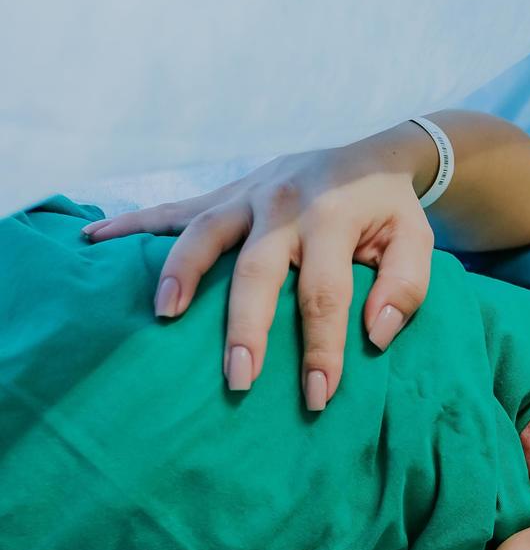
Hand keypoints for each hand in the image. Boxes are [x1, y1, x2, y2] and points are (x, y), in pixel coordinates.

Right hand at [82, 145, 433, 408]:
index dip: (321, 348)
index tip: (318, 396)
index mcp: (335, 217)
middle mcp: (285, 203)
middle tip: (239, 379)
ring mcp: (248, 195)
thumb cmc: (390, 213)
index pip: (325, 293)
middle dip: (247, 328)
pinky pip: (174, 209)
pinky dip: (132, 225)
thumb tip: (374, 334)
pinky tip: (92, 241)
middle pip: (258, 271)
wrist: (370, 153)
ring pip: (204, 233)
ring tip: (164, 317)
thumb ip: (406, 287)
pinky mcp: (226, 194)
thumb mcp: (418, 242)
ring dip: (180, 274)